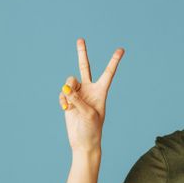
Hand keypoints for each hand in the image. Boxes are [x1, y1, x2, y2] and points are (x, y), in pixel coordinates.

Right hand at [59, 38, 124, 152]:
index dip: (114, 61)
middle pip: (85, 67)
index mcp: (101, 92)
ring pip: (69, 81)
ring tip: (69, 102)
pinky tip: (65, 108)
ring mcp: (78, 94)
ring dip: (67, 89)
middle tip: (80, 39)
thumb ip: (77, 98)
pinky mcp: (68, 101)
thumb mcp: (88, 113)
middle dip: (82, 53)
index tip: (121, 49)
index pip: (108, 73)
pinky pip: (62, 93)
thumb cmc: (92, 130)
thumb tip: (66, 88)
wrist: (83, 142)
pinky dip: (62, 99)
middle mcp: (90, 90)